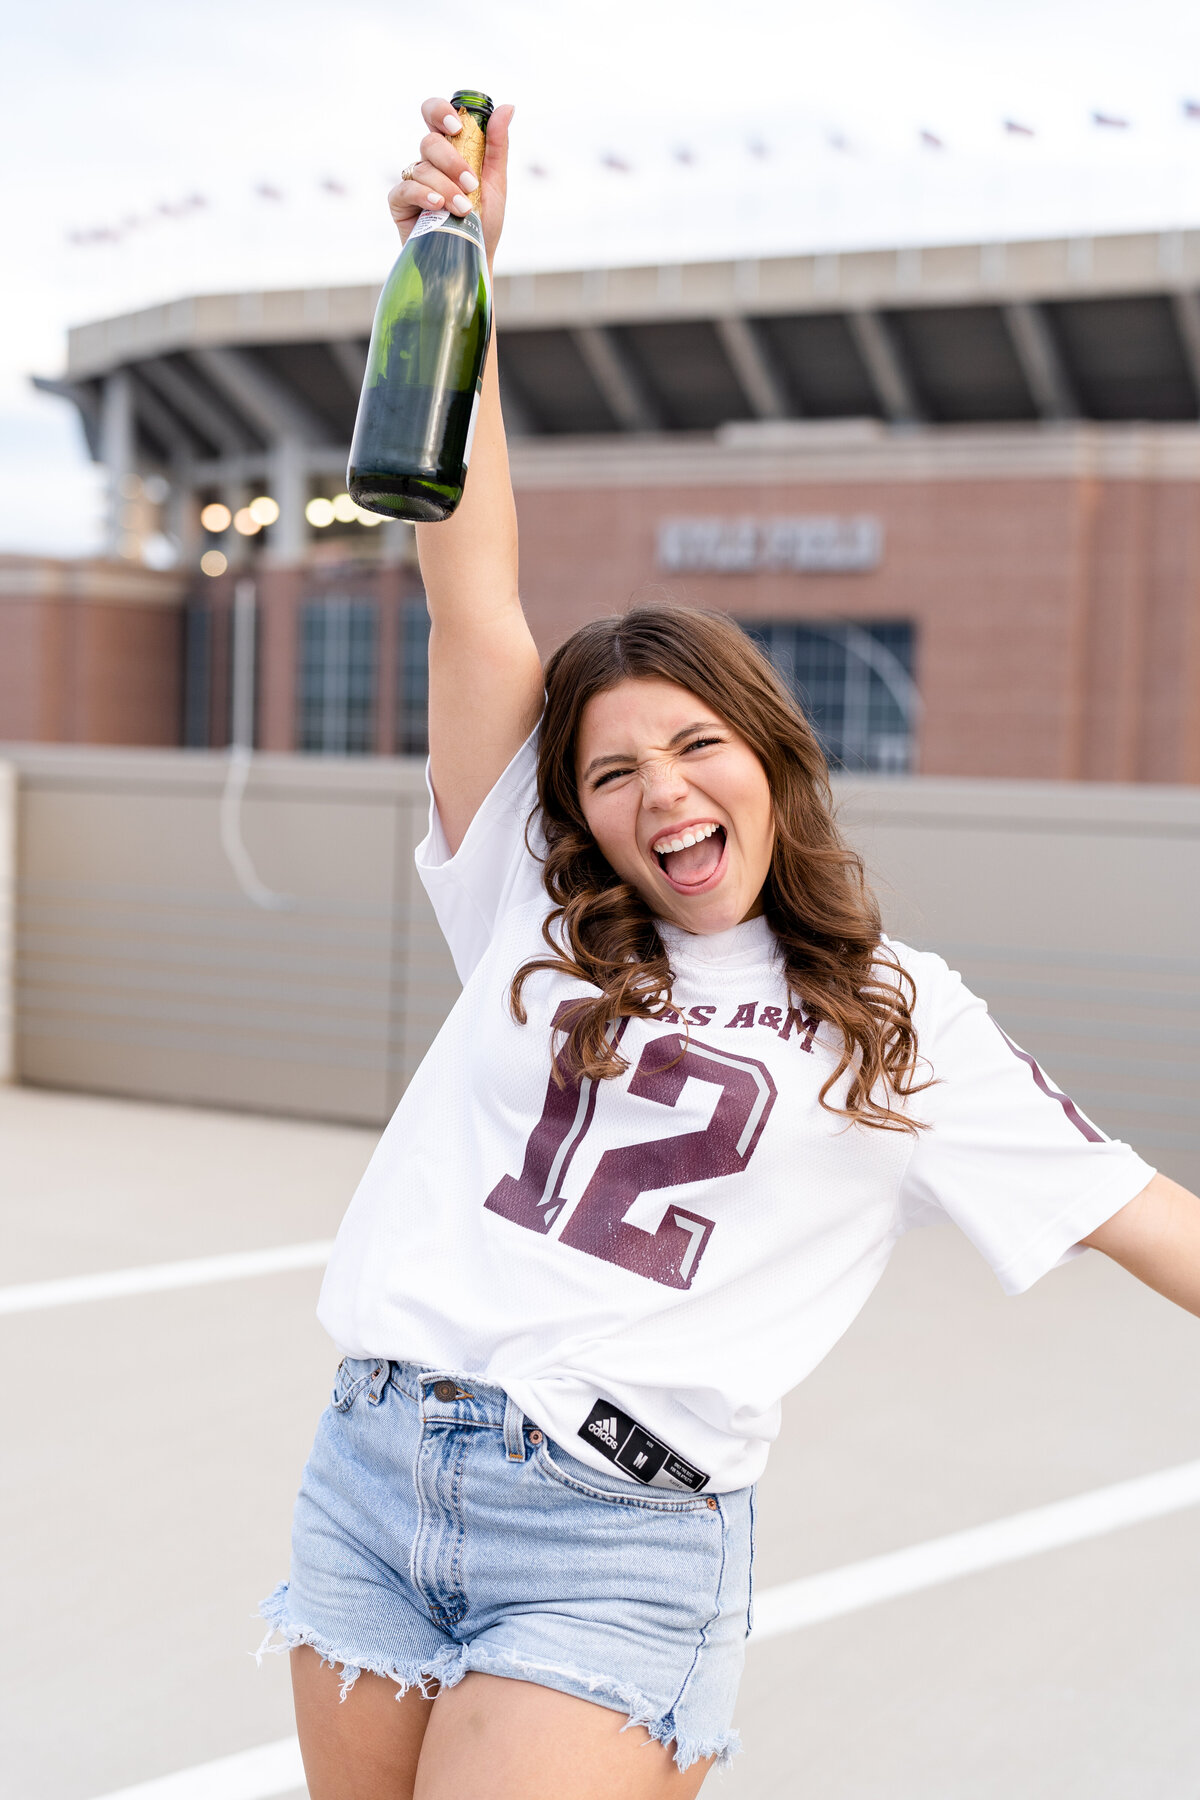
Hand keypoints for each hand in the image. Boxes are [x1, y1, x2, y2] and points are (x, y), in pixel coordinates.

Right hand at [388, 95, 513, 266]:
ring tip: (464, 209)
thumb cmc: (483, 222)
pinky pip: (406, 188)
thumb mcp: (496, 183)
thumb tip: (507, 107)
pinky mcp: (399, 203)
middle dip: (452, 162)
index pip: (434, 114)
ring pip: (422, 168)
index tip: (455, 125)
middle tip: (471, 185)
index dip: (440, 111)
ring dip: (446, 187)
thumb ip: (498, 145)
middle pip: (429, 141)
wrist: (472, 259)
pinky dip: (424, 195)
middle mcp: (428, 162)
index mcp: (448, 149)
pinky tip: (439, 206)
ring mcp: (412, 181)